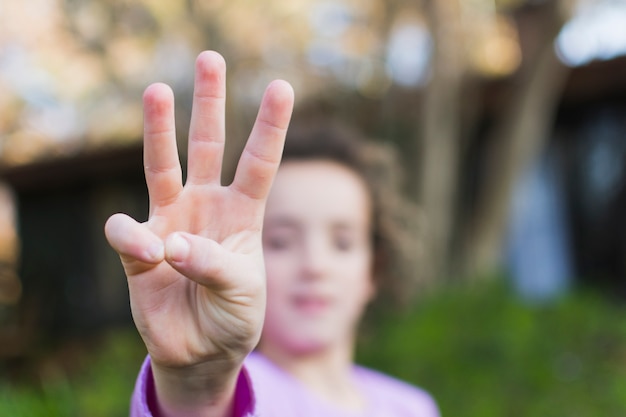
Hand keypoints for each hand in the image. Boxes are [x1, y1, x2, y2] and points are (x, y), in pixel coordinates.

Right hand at [105, 51, 293, 415]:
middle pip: (207, 145)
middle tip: (210, 59)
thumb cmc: (234, 315)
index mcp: (243, 213)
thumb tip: (171, 242)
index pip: (258, 162)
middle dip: (209, 104)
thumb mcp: (242, 291)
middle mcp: (205, 207)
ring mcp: (169, 222)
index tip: (281, 86)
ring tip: (158, 90)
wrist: (202, 350)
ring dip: (158, 129)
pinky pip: (126, 232)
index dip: (270, 126)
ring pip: (160, 166)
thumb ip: (214, 264)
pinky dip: (132, 238)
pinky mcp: (137, 249)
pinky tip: (148, 253)